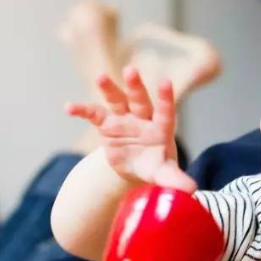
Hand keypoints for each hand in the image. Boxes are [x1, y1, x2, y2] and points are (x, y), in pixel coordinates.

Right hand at [65, 66, 195, 192]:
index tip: (165, 82)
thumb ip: (175, 179)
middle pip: (140, 100)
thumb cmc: (155, 166)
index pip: (165, 111)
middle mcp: (143, 118)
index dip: (165, 98)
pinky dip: (82, 109)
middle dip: (135, 86)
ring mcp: (123, 118)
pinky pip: (93, 113)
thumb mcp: (164, 174)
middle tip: (131, 70)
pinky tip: (69, 107)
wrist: (135, 166)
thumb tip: (191, 189)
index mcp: (161, 128)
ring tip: (101, 77)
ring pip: (117, 99)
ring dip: (109, 88)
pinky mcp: (106, 124)